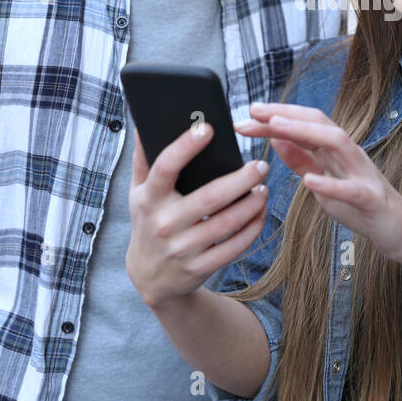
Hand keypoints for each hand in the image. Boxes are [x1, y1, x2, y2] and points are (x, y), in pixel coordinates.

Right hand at [125, 124, 269, 309]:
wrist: (150, 278)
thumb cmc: (148, 222)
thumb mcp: (138, 192)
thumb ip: (144, 159)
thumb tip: (147, 123)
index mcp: (148, 199)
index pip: (165, 167)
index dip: (186, 146)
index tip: (209, 128)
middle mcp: (164, 224)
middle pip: (210, 196)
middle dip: (241, 179)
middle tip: (260, 165)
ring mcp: (182, 248)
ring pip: (228, 222)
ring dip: (252, 203)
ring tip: (264, 187)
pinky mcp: (199, 267)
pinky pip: (234, 247)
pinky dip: (252, 228)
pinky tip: (261, 212)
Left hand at [234, 103, 401, 265]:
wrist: (398, 231)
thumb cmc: (358, 205)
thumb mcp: (322, 180)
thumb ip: (301, 159)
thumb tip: (275, 138)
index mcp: (335, 150)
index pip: (304, 122)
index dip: (277, 115)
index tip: (249, 112)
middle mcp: (349, 154)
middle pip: (318, 123)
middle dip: (284, 114)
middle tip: (253, 112)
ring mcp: (362, 173)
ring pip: (336, 142)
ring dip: (304, 132)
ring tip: (275, 128)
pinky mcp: (371, 199)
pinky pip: (351, 189)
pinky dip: (330, 183)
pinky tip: (309, 182)